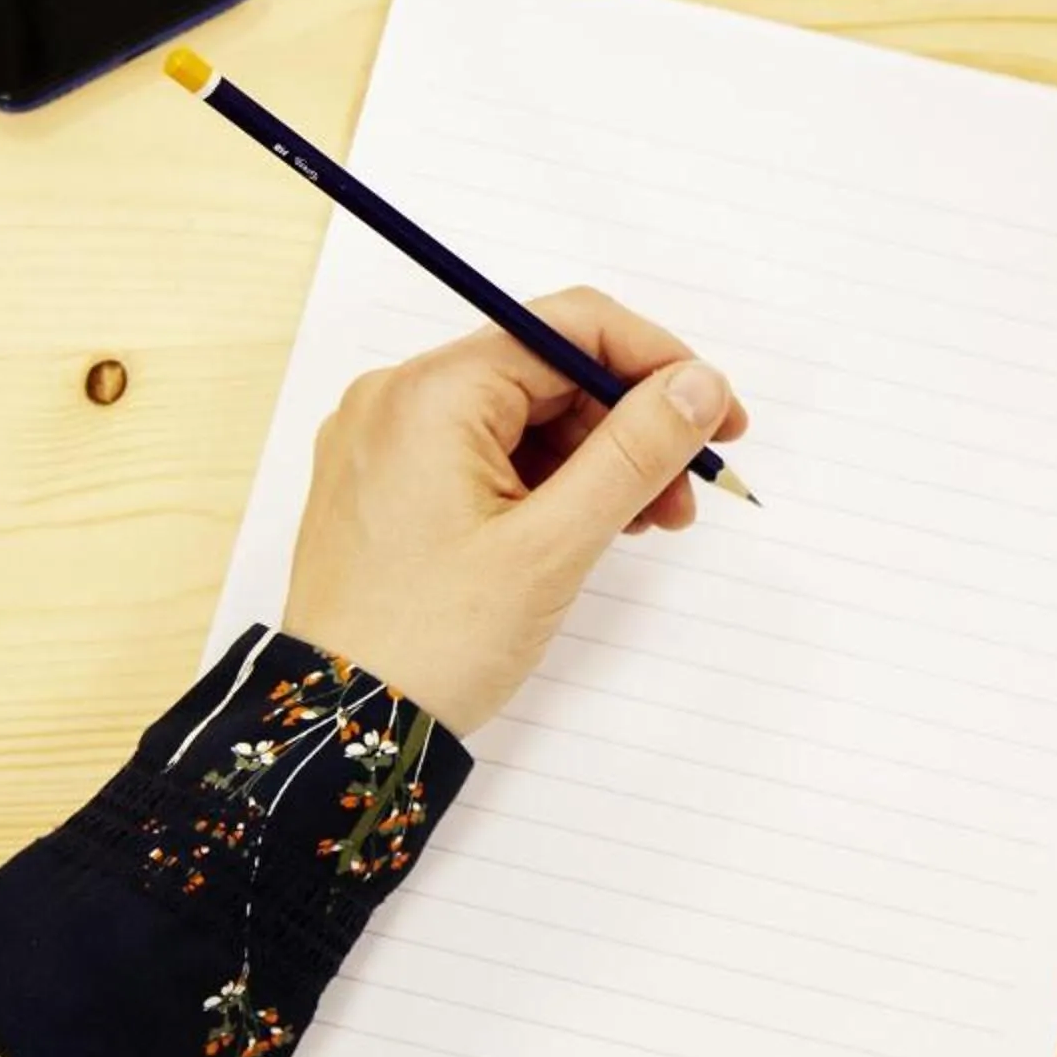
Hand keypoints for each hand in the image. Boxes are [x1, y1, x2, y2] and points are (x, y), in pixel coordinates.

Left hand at [279, 288, 749, 735]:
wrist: (340, 731)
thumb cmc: (433, 643)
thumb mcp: (554, 544)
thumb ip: (635, 451)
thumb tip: (700, 384)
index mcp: (430, 393)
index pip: (568, 326)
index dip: (657, 361)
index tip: (717, 413)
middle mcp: (399, 399)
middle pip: (548, 373)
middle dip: (630, 424)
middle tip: (690, 489)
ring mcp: (388, 443)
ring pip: (522, 418)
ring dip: (596, 460)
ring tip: (651, 523)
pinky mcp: (389, 485)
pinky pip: (485, 454)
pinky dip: (546, 483)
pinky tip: (591, 528)